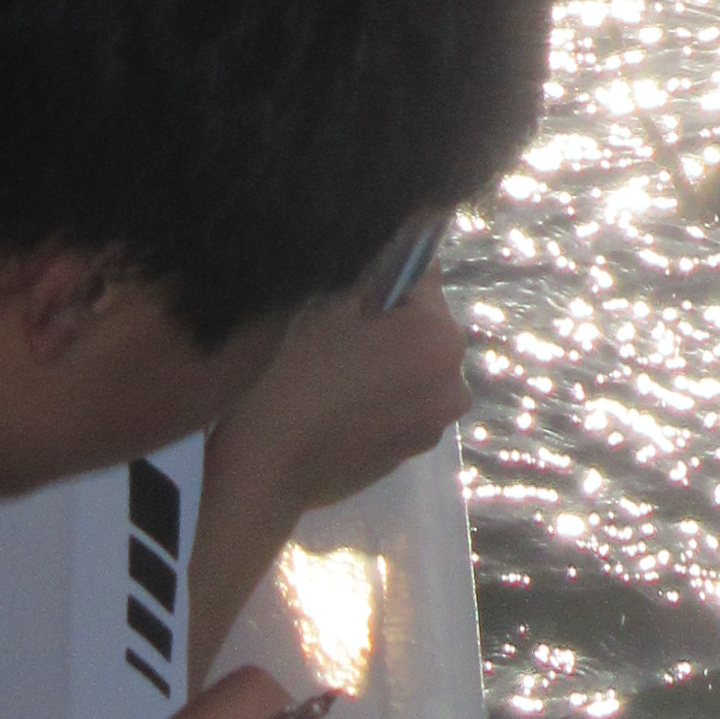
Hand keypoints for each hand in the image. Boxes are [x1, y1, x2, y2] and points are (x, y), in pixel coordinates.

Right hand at [213, 284, 470, 533]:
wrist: (264, 474)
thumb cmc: (293, 377)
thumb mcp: (326, 304)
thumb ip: (370, 268)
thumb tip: (392, 244)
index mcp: (441, 338)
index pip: (421, 273)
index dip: (379, 273)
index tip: (340, 291)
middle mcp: (454, 384)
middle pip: (420, 323)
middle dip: (383, 318)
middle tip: (327, 331)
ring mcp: (434, 426)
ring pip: (409, 363)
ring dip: (381, 356)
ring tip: (326, 370)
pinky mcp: (410, 454)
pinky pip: (400, 401)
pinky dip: (376, 393)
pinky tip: (332, 403)